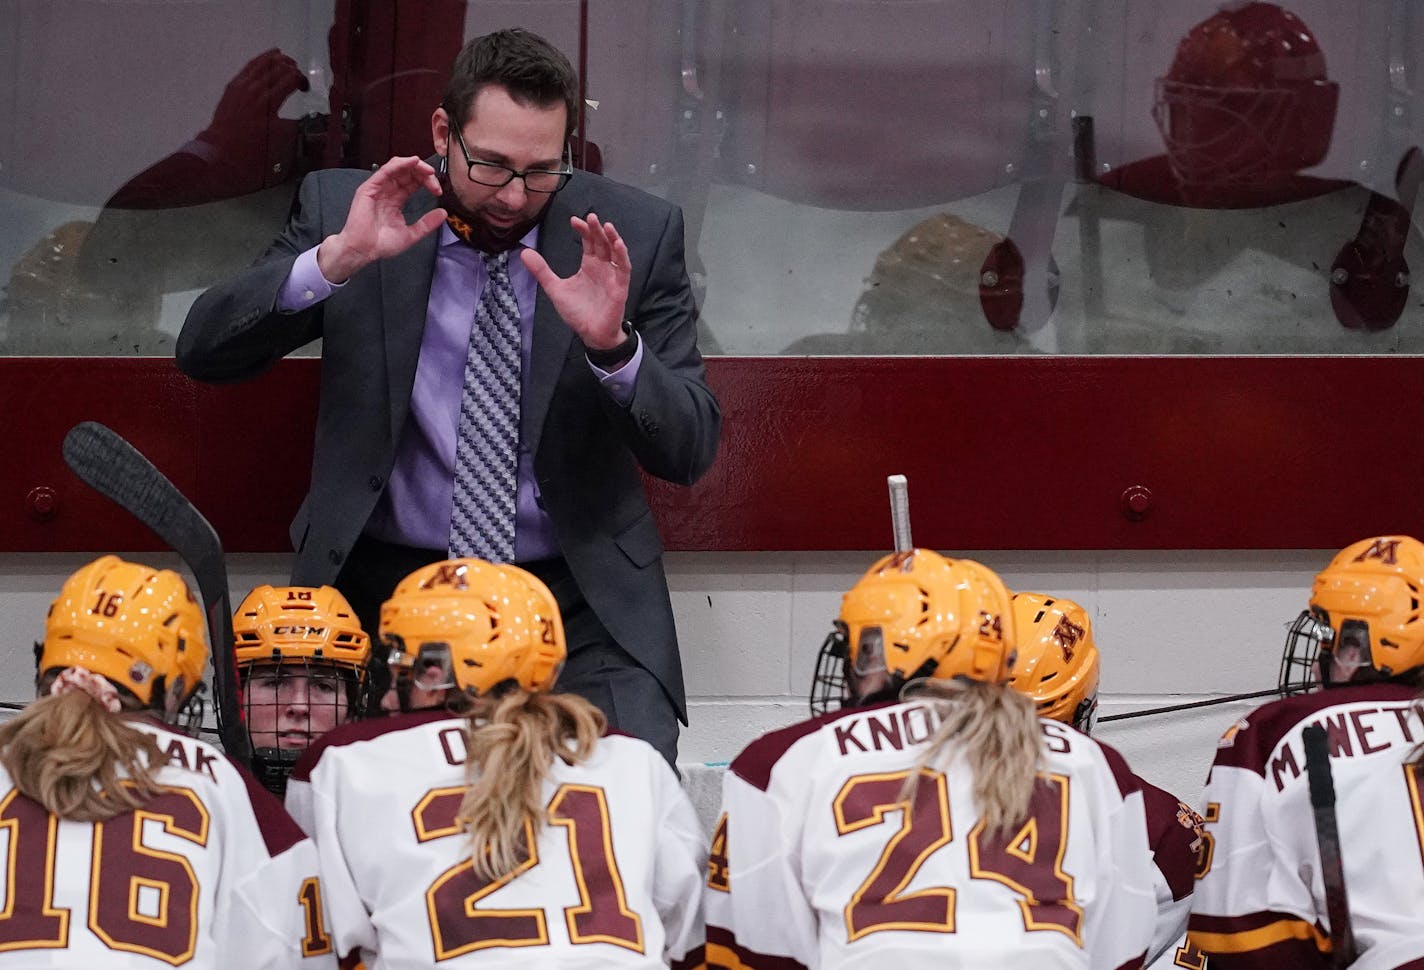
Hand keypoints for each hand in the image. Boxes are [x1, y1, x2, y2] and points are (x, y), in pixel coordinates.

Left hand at [202, 49, 306, 157]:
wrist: (221, 152)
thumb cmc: (251, 152)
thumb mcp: (278, 143)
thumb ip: (294, 129)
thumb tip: (308, 124)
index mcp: (269, 103)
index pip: (290, 80)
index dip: (301, 81)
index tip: (305, 89)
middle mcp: (256, 90)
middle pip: (278, 68)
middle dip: (292, 69)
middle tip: (298, 76)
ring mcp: (242, 86)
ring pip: (263, 63)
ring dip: (278, 61)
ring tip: (287, 61)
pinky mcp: (233, 86)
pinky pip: (249, 67)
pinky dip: (261, 60)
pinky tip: (268, 58)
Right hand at [318, 156, 446, 281]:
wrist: (363, 251)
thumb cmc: (381, 244)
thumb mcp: (411, 234)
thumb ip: (427, 224)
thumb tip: (444, 213)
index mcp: (396, 199)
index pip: (414, 183)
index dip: (428, 182)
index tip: (438, 190)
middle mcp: (387, 191)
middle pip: (407, 172)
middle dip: (424, 172)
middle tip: (435, 179)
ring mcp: (378, 188)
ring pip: (397, 167)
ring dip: (414, 165)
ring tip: (428, 170)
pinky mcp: (369, 188)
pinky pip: (386, 171)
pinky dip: (400, 164)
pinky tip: (413, 162)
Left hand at [520, 213, 629, 348]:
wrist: (590, 334)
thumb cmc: (578, 312)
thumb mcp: (555, 288)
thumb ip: (542, 271)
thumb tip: (524, 252)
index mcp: (589, 265)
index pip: (589, 242)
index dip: (583, 230)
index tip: (573, 220)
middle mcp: (602, 267)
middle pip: (602, 243)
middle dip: (597, 229)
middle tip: (590, 217)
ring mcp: (612, 276)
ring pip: (615, 252)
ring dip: (612, 238)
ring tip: (607, 225)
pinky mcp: (620, 287)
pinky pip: (624, 268)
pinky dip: (622, 256)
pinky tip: (618, 244)